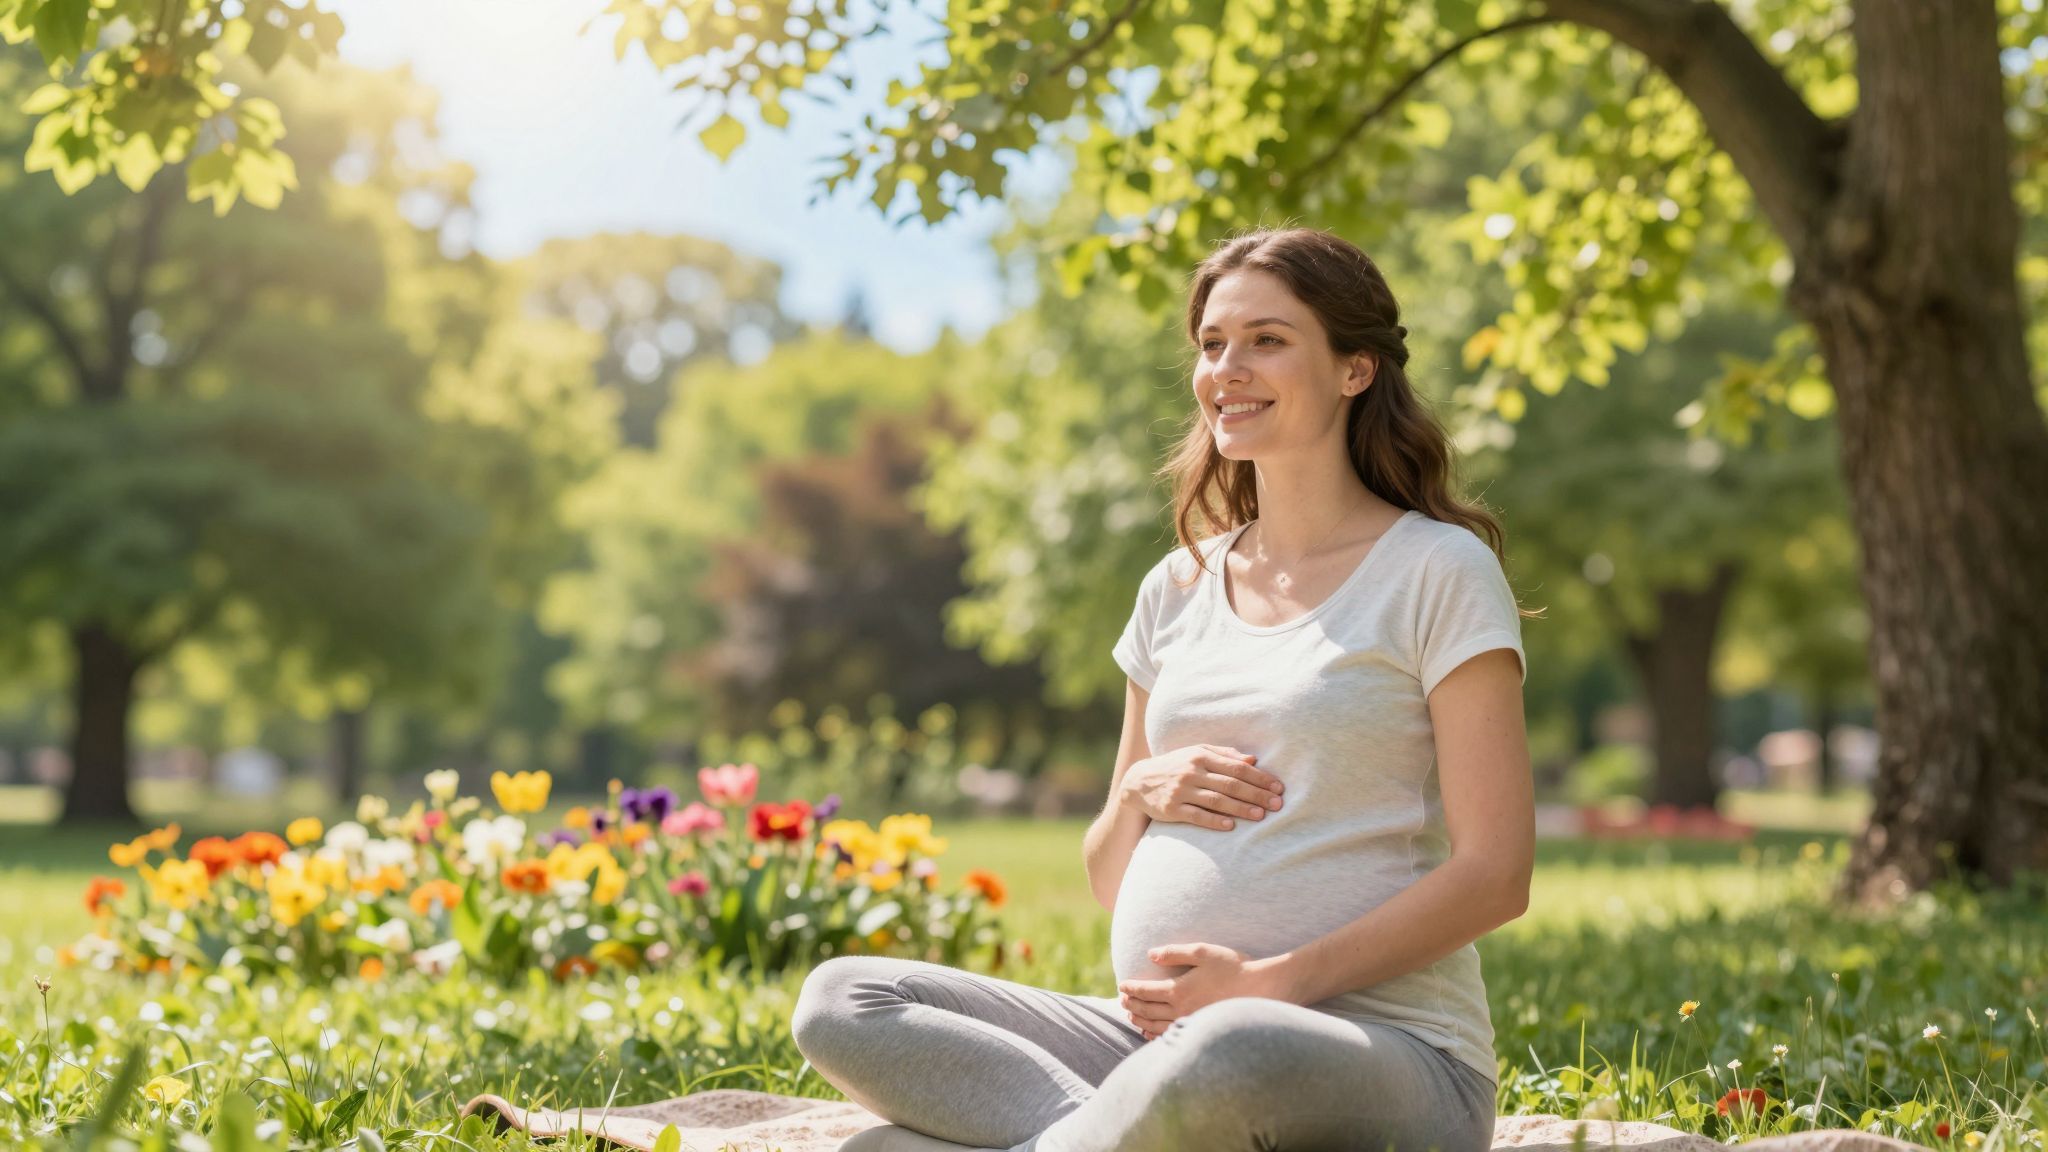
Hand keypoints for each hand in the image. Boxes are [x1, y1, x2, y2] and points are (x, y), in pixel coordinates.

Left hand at [1117, 943, 1293, 1039]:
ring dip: (1140, 1020)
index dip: (1131, 988)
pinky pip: (1171, 1037)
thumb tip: (1150, 954)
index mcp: (1179, 990)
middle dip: (1131, 1004)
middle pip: (1147, 1010)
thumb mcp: (1203, 952)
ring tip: (1132, 1015)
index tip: (1122, 985)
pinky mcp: (1200, 1030)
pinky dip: (1155, 1034)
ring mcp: (1191, 1023)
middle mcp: (1181, 1010)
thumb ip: (1174, 953)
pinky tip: (1151, 1032)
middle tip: (1122, 999)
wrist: (1261, 990)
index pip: (1146, 991)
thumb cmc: (1233, 967)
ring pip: (1156, 1026)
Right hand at [1118, 744, 1283, 830]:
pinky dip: (1214, 821)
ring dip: (1240, 809)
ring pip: (1216, 801)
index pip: (1237, 767)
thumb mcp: (1196, 753)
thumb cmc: (1176, 765)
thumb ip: (1225, 754)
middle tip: (1277, 805)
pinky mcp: (1171, 809)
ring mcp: (1181, 791)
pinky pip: (1196, 816)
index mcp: (1201, 756)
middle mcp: (1191, 772)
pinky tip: (1230, 826)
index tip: (1278, 788)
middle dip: (1256, 794)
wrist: (1139, 781)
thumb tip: (1253, 760)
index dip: (1260, 777)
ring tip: (1260, 816)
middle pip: (1231, 784)